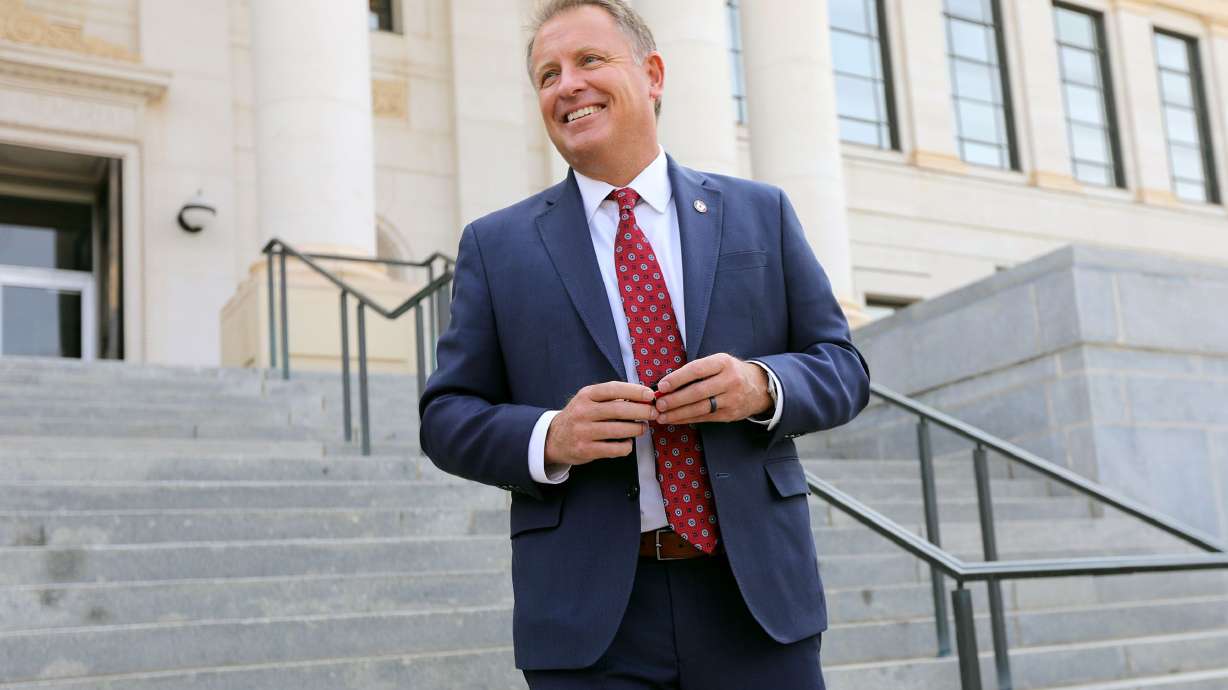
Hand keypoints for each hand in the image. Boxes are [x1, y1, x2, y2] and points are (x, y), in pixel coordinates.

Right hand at [544, 381, 656, 465]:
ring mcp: (583, 431)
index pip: (613, 389)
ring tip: (642, 428)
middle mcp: (583, 411)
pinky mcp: (585, 450)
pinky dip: (626, 446)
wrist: (554, 438)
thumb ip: (612, 397)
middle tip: (654, 413)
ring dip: (637, 429)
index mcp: (586, 395)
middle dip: (642, 411)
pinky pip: (614, 449)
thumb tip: (643, 397)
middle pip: (619, 410)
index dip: (634, 391)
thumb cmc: (580, 415)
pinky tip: (627, 443)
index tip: (650, 395)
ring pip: (619, 430)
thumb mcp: (589, 399)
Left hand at [655, 354, 771, 424]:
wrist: (758, 387)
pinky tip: (675, 419)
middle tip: (659, 404)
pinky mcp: (730, 414)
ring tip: (662, 415)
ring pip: (700, 408)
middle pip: (698, 392)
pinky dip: (687, 419)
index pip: (697, 370)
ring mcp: (731, 399)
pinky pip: (704, 418)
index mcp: (723, 362)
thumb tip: (667, 383)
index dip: (677, 378)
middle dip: (675, 399)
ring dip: (678, 413)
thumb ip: (696, 370)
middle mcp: (729, 380)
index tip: (662, 386)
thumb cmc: (730, 372)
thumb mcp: (718, 362)